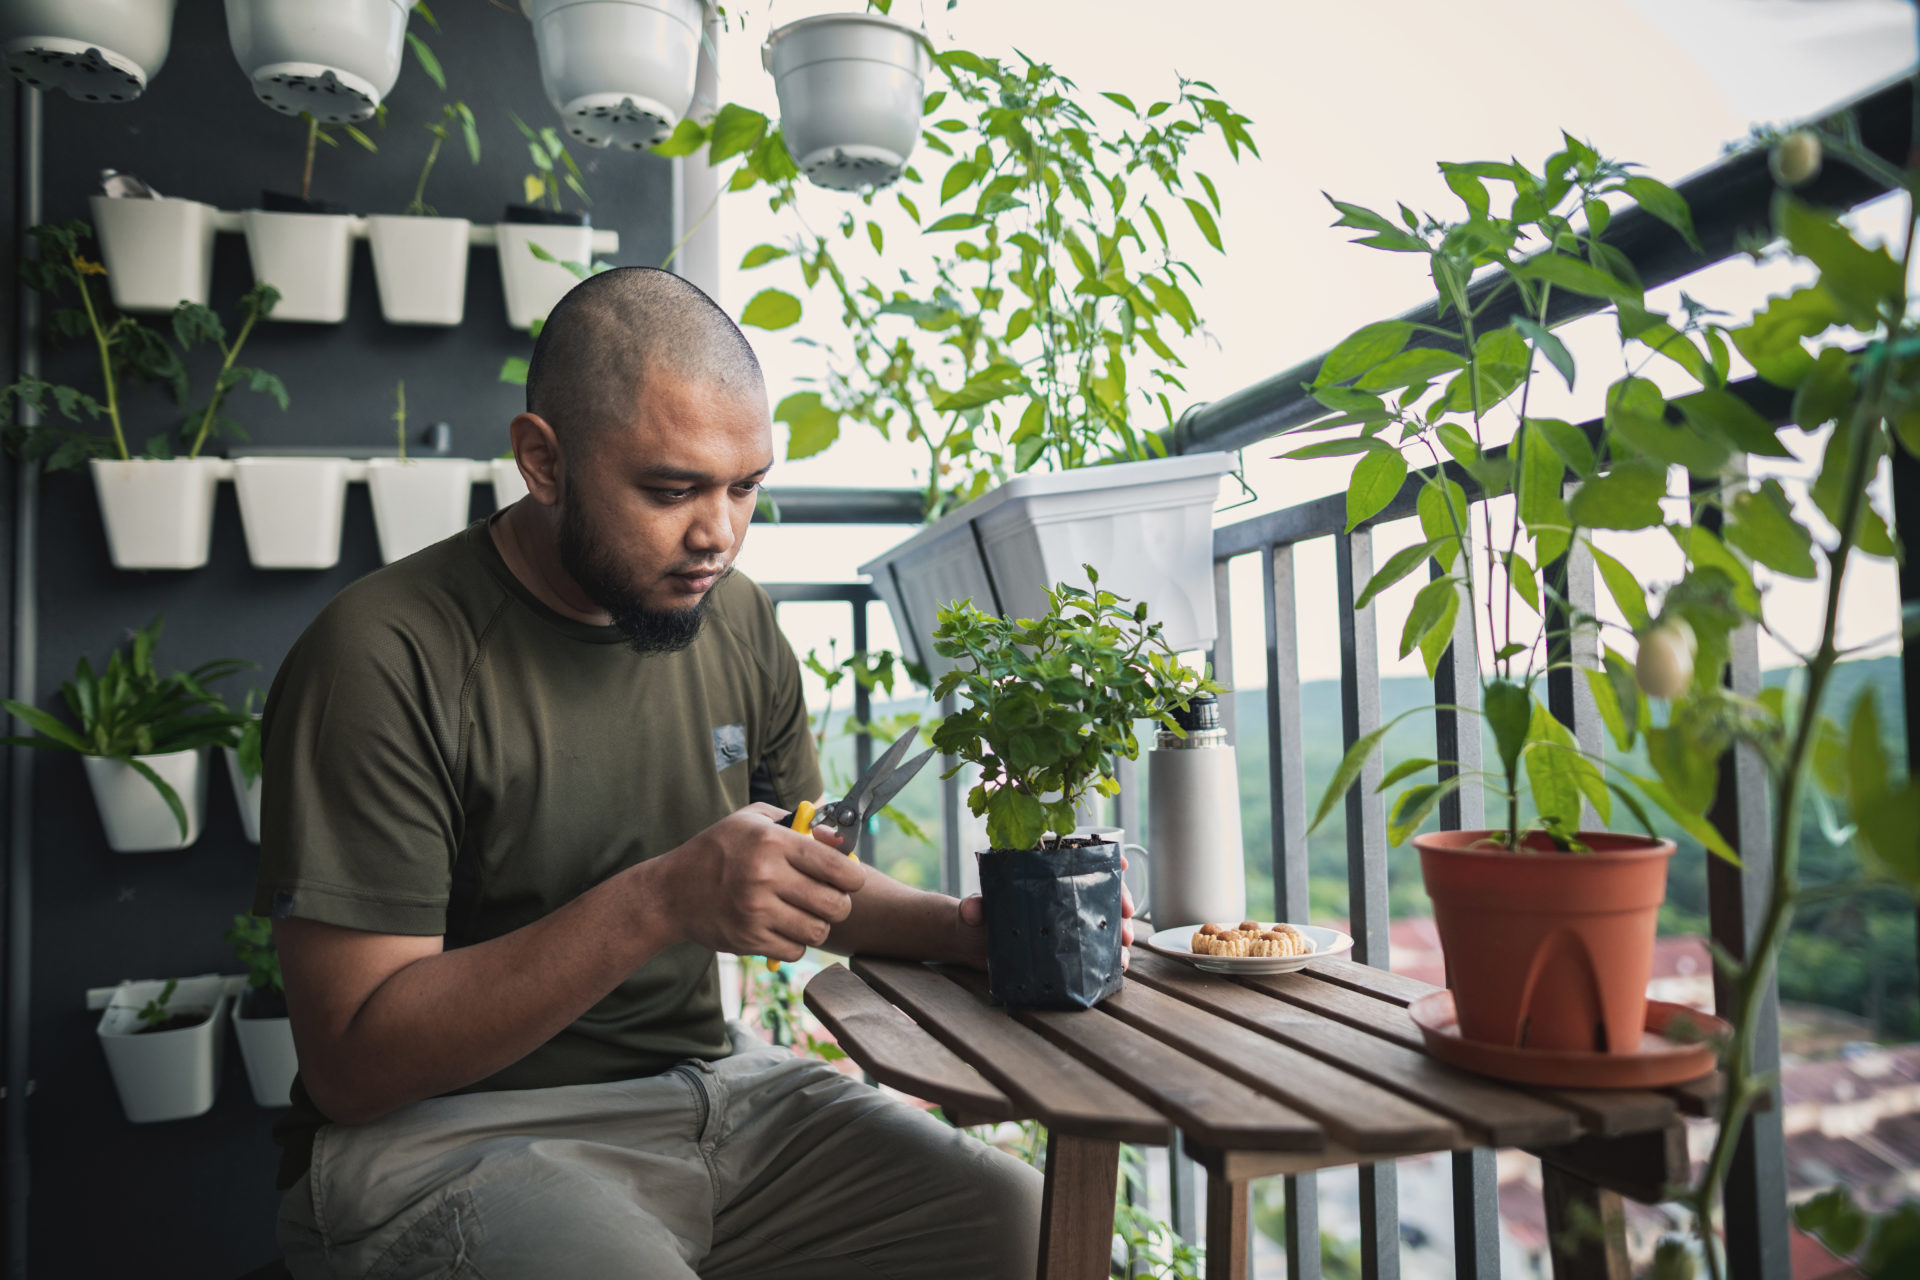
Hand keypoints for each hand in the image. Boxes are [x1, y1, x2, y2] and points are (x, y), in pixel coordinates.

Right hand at [650, 803, 863, 961]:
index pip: (837, 866)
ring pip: (818, 931)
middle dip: (838, 903)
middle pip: (835, 904)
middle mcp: (766, 877)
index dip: (852, 877)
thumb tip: (838, 838)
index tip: (850, 879)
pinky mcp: (749, 940)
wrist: (671, 892)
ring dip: (817, 925)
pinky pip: (795, 951)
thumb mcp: (751, 820)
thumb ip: (797, 823)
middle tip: (828, 899)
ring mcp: (757, 912)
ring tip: (804, 914)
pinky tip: (783, 928)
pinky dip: (795, 943)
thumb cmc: (717, 850)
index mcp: (772, 842)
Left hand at [954, 853, 1136, 970]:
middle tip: (1127, 915)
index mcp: (1043, 873)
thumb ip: (975, 906)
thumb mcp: (975, 910)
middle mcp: (1060, 893)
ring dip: (1120, 929)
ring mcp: (1066, 919)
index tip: (1123, 865)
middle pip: (1099, 888)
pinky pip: (1095, 947)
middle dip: (1120, 899)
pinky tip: (1120, 964)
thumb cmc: (975, 918)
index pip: (1078, 858)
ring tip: (1126, 945)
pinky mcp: (1067, 945)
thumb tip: (972, 909)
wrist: (972, 946)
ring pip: (1102, 918)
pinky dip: (1110, 955)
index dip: (1104, 859)